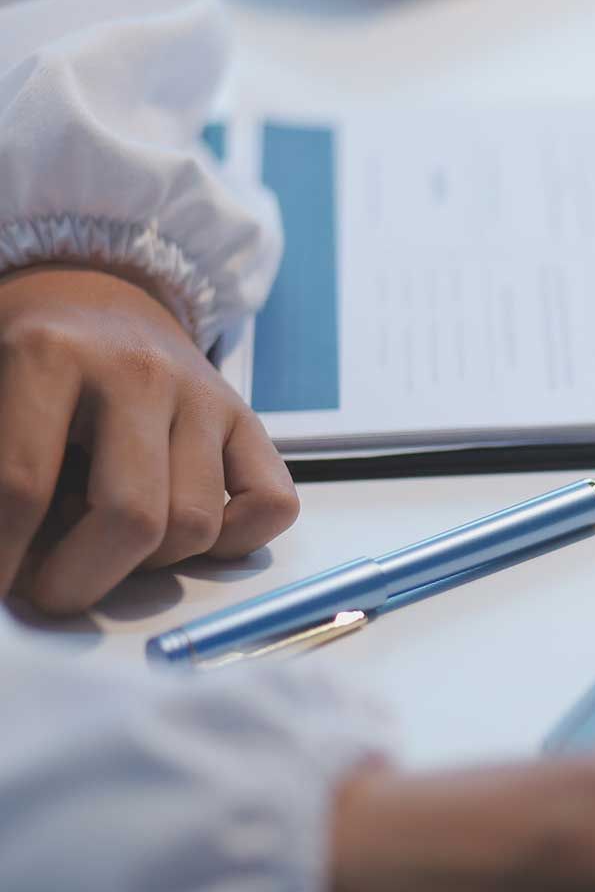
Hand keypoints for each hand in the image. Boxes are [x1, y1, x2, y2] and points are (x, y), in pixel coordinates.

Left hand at [0, 267, 298, 613]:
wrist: (94, 297)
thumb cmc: (26, 361)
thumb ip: (3, 471)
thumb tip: (11, 564)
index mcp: (50, 354)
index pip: (22, 486)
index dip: (2, 559)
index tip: (0, 593)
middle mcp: (139, 372)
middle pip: (130, 518)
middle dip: (80, 581)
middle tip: (50, 593)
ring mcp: (205, 395)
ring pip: (196, 526)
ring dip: (148, 563)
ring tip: (105, 545)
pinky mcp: (248, 419)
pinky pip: (270, 507)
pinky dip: (234, 542)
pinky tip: (184, 534)